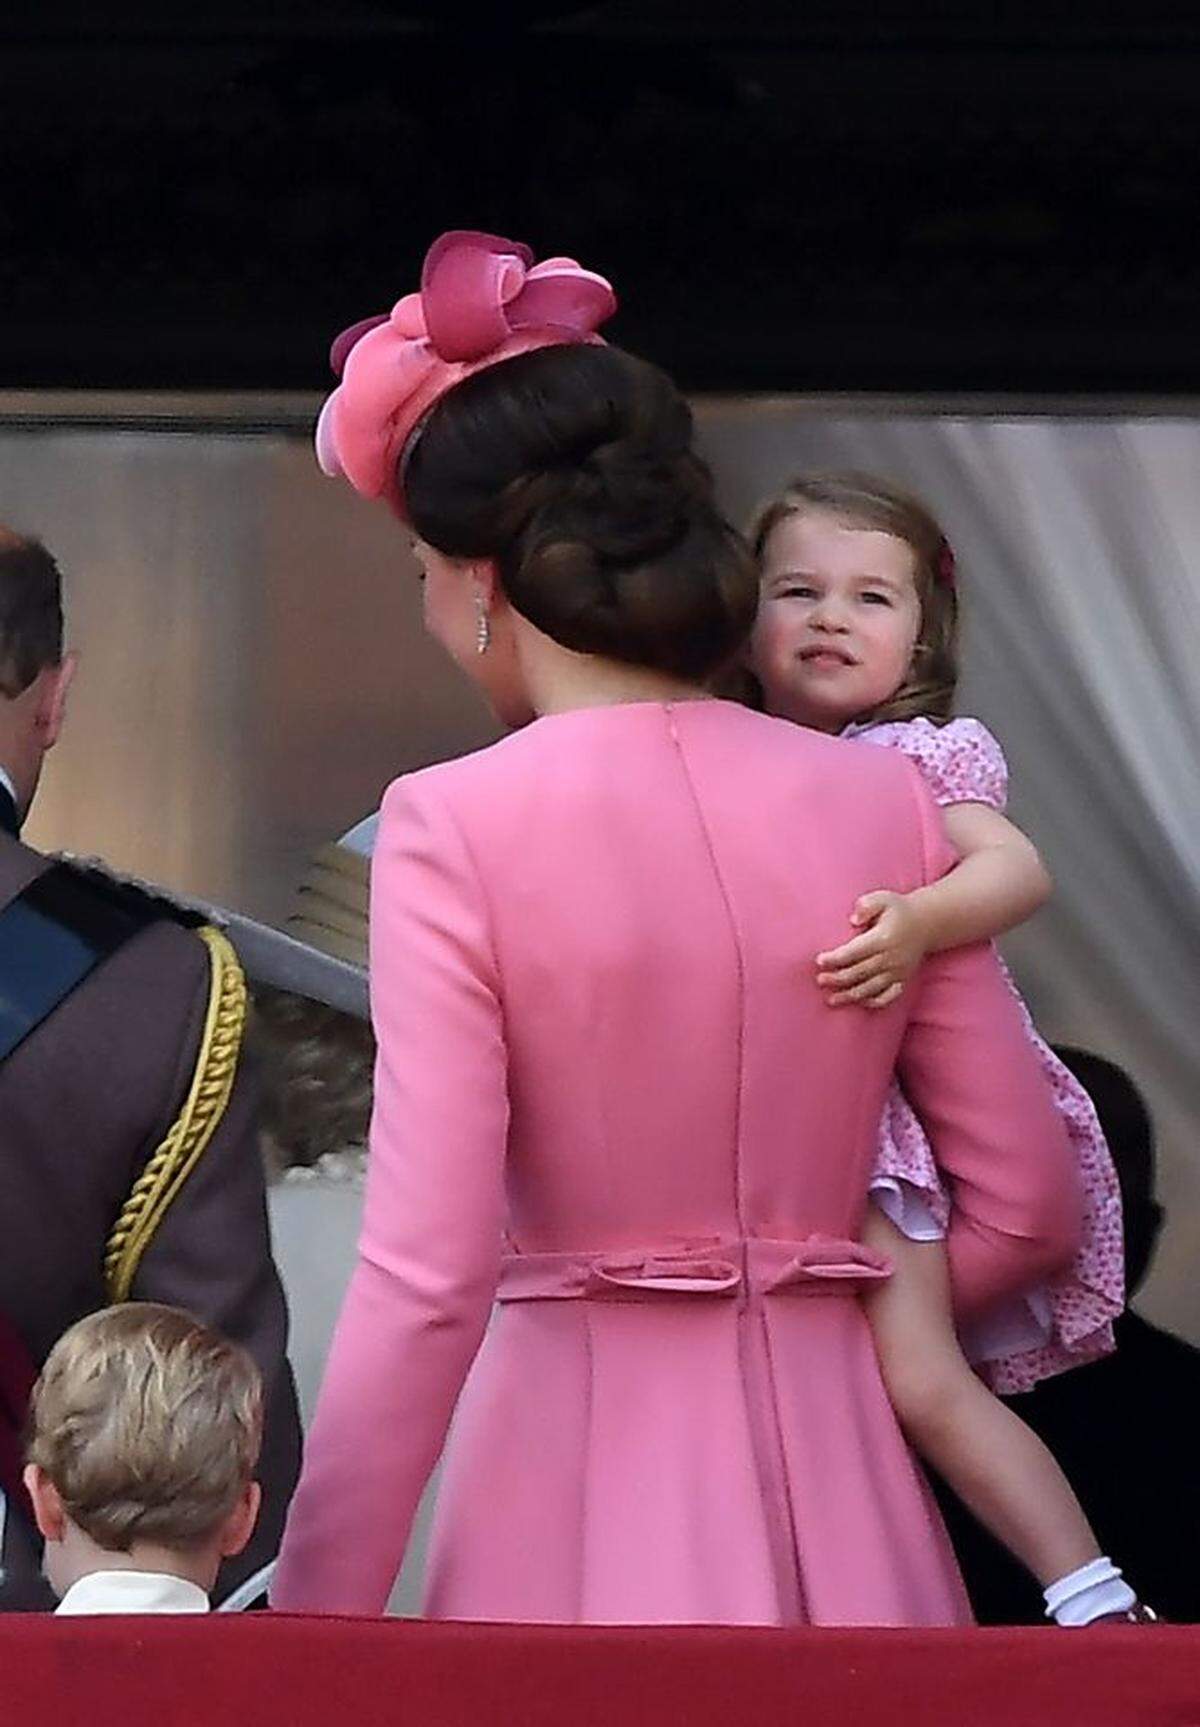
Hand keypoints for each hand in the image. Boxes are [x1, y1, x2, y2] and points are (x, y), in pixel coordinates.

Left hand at [815, 890, 928, 1008]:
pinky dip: (873, 1002)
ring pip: (871, 988)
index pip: (855, 951)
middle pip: (860, 972)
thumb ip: (866, 905)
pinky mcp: (903, 980)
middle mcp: (892, 958)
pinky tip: (858, 1002)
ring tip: (831, 999)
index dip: (836, 958)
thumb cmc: (898, 910)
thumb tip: (854, 920)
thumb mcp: (883, 898)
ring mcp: (898, 971)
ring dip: (850, 995)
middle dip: (838, 978)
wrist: (927, 923)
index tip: (819, 960)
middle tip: (820, 980)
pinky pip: (888, 996)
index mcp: (884, 938)